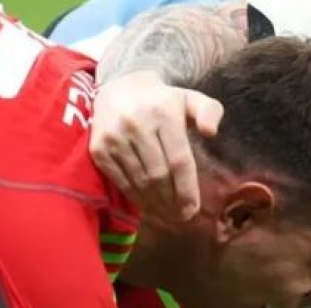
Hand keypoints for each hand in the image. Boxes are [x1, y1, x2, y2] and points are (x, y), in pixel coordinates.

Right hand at [89, 70, 223, 218]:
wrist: (119, 88)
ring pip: (139, 181)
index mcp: (164, 114)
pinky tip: (148, 206)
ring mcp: (114, 137)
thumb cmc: (162, 101)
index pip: (178, 160)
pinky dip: (135, 197)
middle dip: (172, 201)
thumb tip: (211, 132)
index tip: (193, 210)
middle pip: (158, 175)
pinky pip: (120, 180)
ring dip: (155, 204)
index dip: (186, 189)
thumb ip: (210, 111)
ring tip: (168, 216)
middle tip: (182, 217)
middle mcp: (136, 125)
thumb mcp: (191, 99)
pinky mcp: (98, 148)